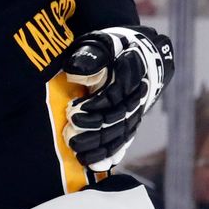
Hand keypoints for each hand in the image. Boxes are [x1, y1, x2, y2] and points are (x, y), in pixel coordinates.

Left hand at [63, 26, 173, 171]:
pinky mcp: (131, 123)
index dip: (94, 105)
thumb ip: (89, 56)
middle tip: (70, 136)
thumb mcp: (98, 44)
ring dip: (99, 146)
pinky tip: (93, 163)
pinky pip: (123, 142)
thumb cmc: (108, 48)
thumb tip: (76, 71)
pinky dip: (109, 154)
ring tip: (77, 152)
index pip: (114, 94)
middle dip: (93, 129)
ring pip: (120, 133)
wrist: (132, 52)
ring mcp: (136, 111)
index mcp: (131, 71)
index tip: (73, 111)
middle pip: (117, 118)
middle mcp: (138, 94)